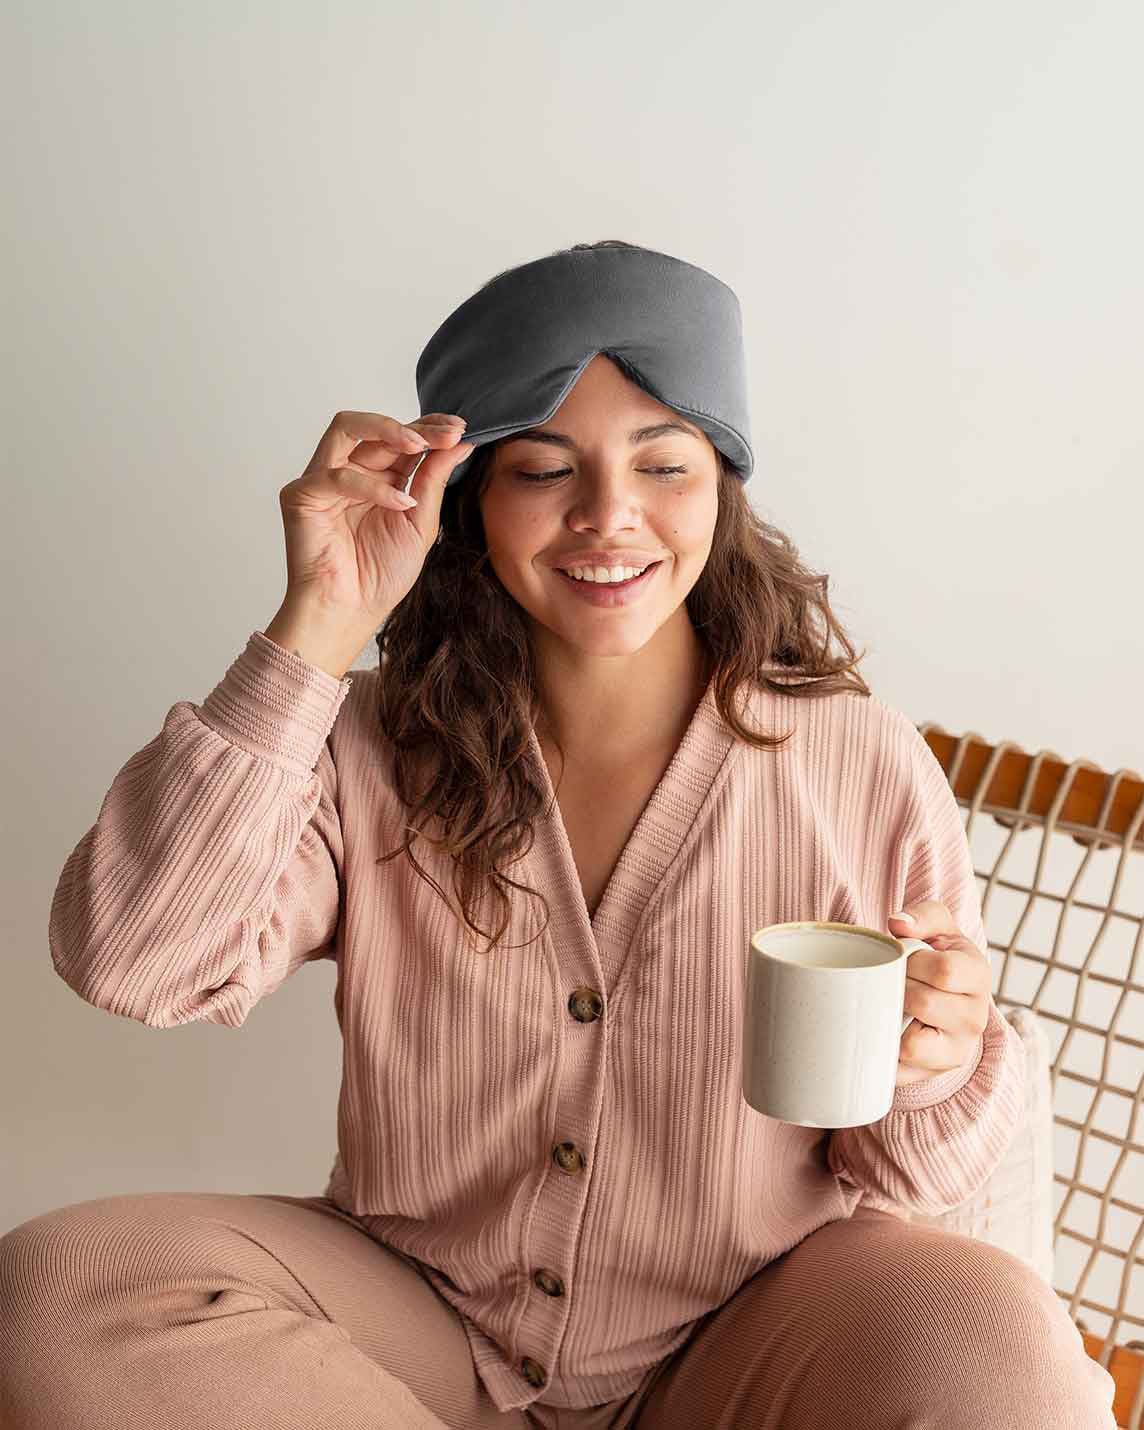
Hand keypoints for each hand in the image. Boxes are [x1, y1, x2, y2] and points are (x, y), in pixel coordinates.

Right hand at [277, 410, 473, 625]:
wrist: (351, 612)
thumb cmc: (380, 576)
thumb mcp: (420, 523)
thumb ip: (434, 480)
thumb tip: (460, 444)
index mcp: (378, 479)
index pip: (400, 439)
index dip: (429, 429)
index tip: (459, 429)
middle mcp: (350, 474)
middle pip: (378, 428)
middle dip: (417, 428)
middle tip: (447, 434)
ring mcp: (323, 481)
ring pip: (346, 428)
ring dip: (386, 430)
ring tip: (419, 446)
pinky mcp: (301, 495)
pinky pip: (336, 475)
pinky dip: (371, 486)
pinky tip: (399, 503)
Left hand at [887, 900, 992, 1087]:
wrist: (946, 1003)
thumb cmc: (937, 959)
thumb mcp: (938, 929)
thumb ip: (923, 915)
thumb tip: (898, 924)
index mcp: (978, 977)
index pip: (945, 970)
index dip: (914, 961)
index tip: (907, 959)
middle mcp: (974, 1019)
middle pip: (923, 1003)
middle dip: (898, 988)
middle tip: (894, 982)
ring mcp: (955, 1052)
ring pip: (910, 1045)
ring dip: (889, 1020)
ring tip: (892, 1006)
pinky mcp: (930, 1075)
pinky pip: (895, 1070)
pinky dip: (881, 1052)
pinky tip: (885, 1032)